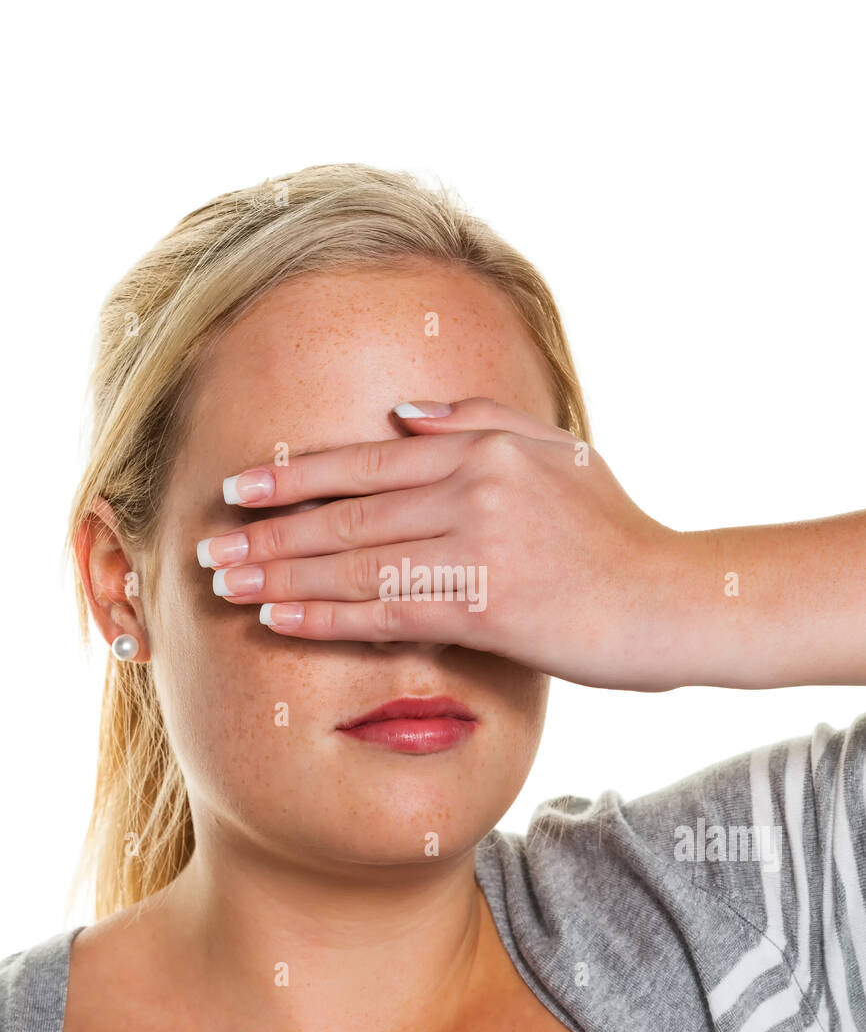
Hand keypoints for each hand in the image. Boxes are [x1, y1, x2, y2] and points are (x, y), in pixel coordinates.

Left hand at [195, 396, 688, 689]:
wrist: (672, 598)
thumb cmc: (616, 530)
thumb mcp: (561, 450)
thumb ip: (480, 420)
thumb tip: (401, 412)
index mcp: (483, 447)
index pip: (365, 459)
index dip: (293, 477)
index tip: (238, 488)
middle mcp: (473, 487)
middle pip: (345, 513)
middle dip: (268, 534)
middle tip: (207, 548)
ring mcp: (477, 546)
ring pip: (354, 563)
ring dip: (280, 577)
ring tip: (224, 586)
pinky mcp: (485, 607)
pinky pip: (385, 611)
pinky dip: (326, 617)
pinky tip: (279, 620)